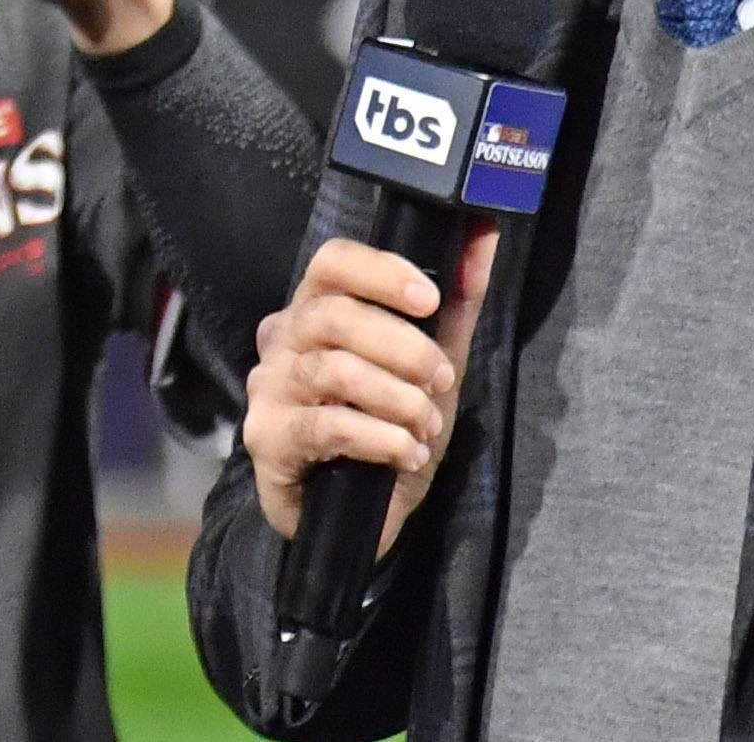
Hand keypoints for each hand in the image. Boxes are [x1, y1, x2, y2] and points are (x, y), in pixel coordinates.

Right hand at [247, 224, 496, 553]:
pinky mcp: (268, 439)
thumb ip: (456, 305)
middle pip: (334, 315)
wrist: (356, 518)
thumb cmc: (387, 430)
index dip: (380, 272)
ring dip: (398, 399)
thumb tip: (485, 234)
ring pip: (333, 370)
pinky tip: (406, 453)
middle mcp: (283, 342)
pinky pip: (327, 425)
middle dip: (404, 348)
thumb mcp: (432, 368)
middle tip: (443, 381)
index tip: (429, 299)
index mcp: (317, 311)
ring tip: (428, 426)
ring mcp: (269, 390)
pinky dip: (380, 438)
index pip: (331, 262)